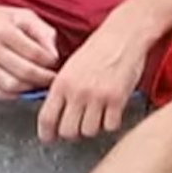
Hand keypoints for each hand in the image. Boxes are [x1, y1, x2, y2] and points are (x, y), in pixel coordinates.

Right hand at [0, 0, 59, 97]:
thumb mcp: (21, 15)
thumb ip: (43, 31)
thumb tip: (54, 54)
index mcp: (3, 31)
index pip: (35, 53)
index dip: (50, 61)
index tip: (54, 62)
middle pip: (25, 72)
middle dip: (44, 78)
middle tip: (52, 78)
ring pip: (11, 86)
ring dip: (30, 88)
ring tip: (37, 83)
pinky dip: (12, 96)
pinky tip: (20, 89)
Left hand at [38, 14, 152, 141]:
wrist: (124, 34)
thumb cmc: (99, 47)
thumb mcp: (72, 66)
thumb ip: (62, 89)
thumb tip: (56, 112)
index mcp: (62, 83)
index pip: (46, 118)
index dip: (46, 134)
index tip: (50, 138)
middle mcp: (77, 92)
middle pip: (67, 131)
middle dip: (72, 133)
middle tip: (78, 125)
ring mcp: (98, 97)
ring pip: (89, 131)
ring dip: (93, 127)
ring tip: (97, 115)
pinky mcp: (118, 99)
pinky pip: (110, 126)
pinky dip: (111, 123)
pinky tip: (112, 112)